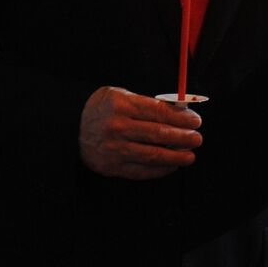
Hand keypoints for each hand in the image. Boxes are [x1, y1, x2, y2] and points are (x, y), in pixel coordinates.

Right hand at [79, 86, 201, 179]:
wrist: (70, 125)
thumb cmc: (104, 108)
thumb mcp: (123, 96)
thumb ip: (150, 104)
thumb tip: (182, 113)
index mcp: (122, 105)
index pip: (159, 113)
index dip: (181, 118)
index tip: (196, 121)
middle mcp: (117, 127)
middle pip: (158, 134)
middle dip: (183, 137)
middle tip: (197, 139)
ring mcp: (113, 148)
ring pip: (152, 155)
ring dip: (175, 157)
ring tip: (190, 156)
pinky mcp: (110, 166)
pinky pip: (140, 170)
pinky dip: (159, 170)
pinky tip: (171, 166)